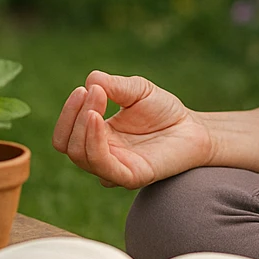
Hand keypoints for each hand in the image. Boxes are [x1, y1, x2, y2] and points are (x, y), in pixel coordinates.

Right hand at [52, 70, 214, 189]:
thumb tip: (90, 81)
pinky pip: (103, 166)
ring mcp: (114, 169)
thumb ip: (113, 85)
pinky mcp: (131, 177)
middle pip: (66, 145)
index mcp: (96, 138)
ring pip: (80, 155)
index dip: (68, 112)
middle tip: (93, 92)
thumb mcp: (135, 90)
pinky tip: (97, 119)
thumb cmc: (163, 110)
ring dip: (82, 125)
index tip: (82, 89)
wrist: (193, 127)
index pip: (65, 134)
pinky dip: (94, 142)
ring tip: (96, 102)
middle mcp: (101, 156)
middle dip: (74, 115)